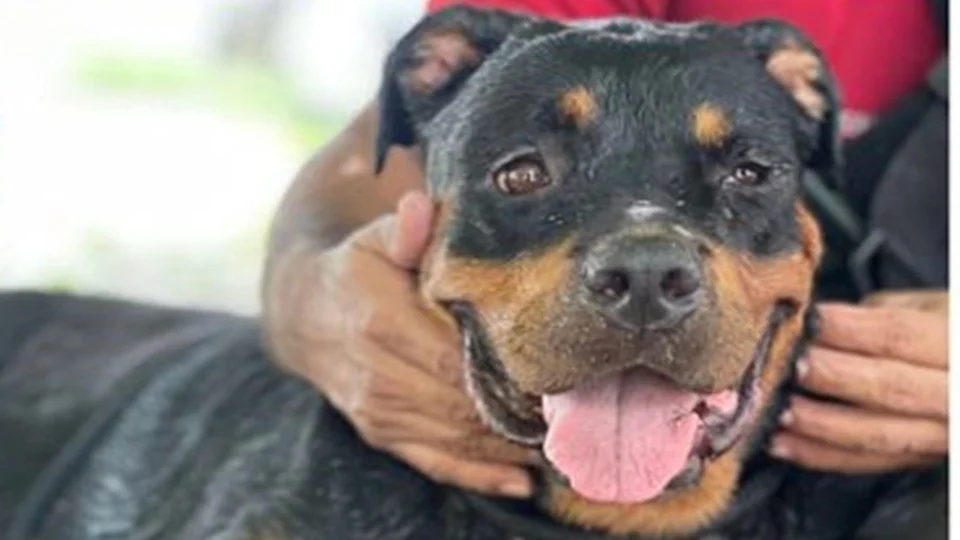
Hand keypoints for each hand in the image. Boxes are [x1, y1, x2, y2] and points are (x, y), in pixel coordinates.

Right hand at [265, 191, 536, 497]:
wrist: (304, 315)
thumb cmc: (356, 270)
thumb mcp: (376, 238)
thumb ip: (406, 226)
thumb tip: (425, 209)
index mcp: (380, 319)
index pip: (454, 356)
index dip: (507, 371)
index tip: (557, 373)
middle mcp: (377, 372)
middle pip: (462, 403)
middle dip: (519, 412)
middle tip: (575, 411)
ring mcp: (378, 409)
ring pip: (455, 438)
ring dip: (509, 446)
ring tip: (561, 441)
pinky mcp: (380, 432)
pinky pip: (434, 461)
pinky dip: (480, 474)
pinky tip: (522, 479)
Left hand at [769, 291, 947, 472]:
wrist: (959, 370)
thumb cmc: (939, 329)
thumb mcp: (920, 306)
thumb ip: (872, 315)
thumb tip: (812, 324)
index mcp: (954, 346)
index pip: (899, 335)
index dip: (849, 328)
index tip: (807, 320)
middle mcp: (952, 395)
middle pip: (889, 388)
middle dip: (833, 377)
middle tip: (790, 365)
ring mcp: (937, 433)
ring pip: (876, 433)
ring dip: (820, 423)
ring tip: (777, 408)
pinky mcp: (914, 458)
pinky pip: (864, 462)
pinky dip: (819, 454)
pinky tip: (782, 441)